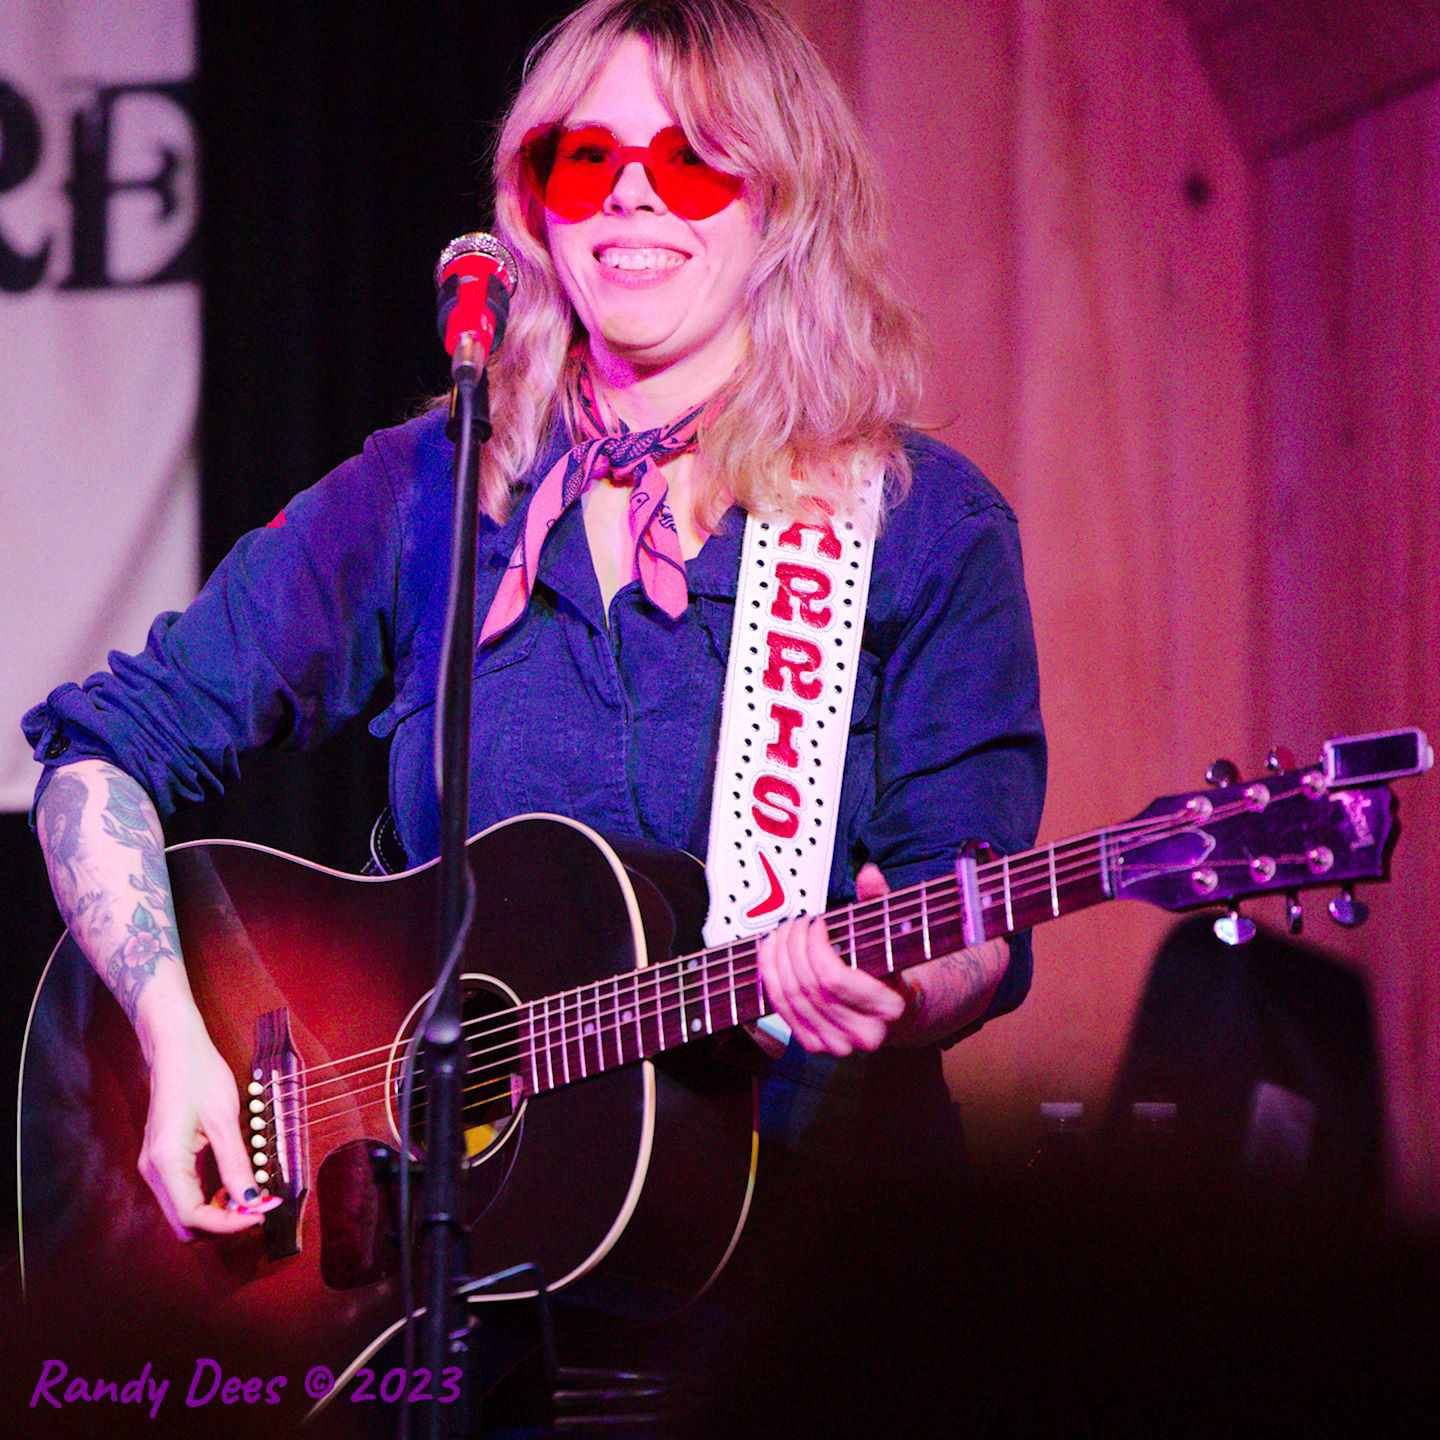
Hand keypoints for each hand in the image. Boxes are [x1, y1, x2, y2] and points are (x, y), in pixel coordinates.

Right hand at [138, 1021, 269, 1238]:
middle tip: (260, 1207)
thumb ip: (235, 1164)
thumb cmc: (200, 1075)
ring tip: (252, 1197)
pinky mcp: (163, 1162)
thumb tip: (251, 1201)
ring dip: (217, 1214)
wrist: (176, 1049)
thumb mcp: (224, 1120)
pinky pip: (183, 1196)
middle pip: (184, 1224)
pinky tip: (233, 1187)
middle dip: (222, 1224)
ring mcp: (155, 1168)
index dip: (229, 1224)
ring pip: (183, 1213)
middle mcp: (154, 1172)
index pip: (193, 1216)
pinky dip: (208, 1201)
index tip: (262, 1213)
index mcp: (166, 1162)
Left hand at [756, 863, 906, 1055]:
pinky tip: (771, 952)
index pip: (834, 979)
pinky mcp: (815, 1044)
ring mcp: (837, 1045)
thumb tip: (868, 874)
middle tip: (795, 921)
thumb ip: (881, 901)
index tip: (817, 921)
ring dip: (778, 959)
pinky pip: (781, 1009)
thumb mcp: (892, 930)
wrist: (899, 1011)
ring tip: (781, 932)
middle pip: (808, 986)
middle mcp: (863, 1035)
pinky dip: (770, 977)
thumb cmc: (894, 965)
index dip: (815, 945)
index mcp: (890, 1008)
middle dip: (794, 946)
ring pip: (791, 997)